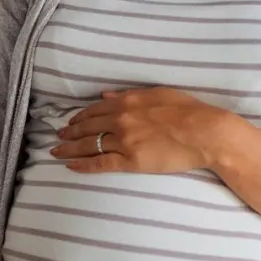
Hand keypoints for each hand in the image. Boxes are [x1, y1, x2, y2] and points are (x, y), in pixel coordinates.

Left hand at [51, 88, 238, 173]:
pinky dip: (83, 165)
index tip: (71, 122)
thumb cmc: (189, 111)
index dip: (79, 117)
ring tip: (56, 152)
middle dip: (69, 133)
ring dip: (69, 149)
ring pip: (88, 145)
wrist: (204, 132)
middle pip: (87, 127)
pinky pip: (100, 164)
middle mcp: (120, 120)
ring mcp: (124, 141)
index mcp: (127, 102)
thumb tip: (105, 96)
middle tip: (58, 137)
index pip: (95, 110)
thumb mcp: (158, 94)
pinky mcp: (130, 161)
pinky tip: (70, 166)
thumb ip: (129, 95)